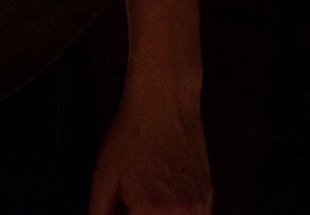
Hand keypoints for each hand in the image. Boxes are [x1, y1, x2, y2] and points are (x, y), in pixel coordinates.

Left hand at [86, 75, 212, 214]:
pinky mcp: (209, 197)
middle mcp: (180, 214)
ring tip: (147, 200)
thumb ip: (100, 211)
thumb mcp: (103, 176)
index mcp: (151, 210)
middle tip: (133, 205)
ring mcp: (200, 207)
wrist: (163, 107)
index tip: (124, 209)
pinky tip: (164, 200)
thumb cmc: (132, 137)